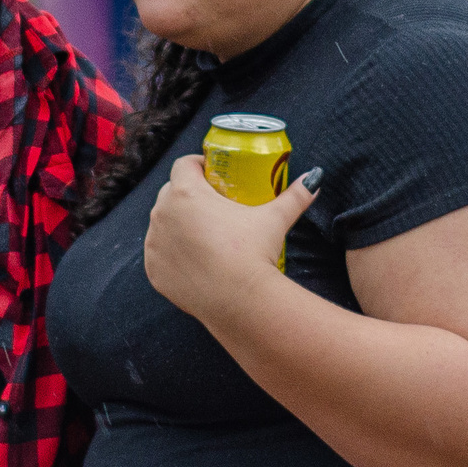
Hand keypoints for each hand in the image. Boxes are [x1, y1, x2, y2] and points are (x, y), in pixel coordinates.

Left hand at [143, 155, 317, 324]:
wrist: (239, 301)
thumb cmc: (252, 253)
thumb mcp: (274, 219)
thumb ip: (294, 195)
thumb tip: (315, 178)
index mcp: (186, 192)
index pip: (185, 164)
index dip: (199, 165)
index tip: (214, 174)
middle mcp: (162, 213)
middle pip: (172, 192)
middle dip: (188, 194)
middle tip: (213, 206)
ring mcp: (154, 243)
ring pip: (163, 222)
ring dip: (177, 223)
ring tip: (202, 233)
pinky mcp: (152, 270)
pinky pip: (159, 253)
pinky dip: (171, 253)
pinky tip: (192, 259)